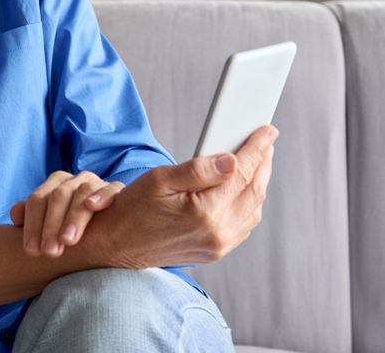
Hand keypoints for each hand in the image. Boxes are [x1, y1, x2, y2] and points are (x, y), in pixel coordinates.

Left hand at [9, 171, 125, 257]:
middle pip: (57, 197)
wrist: (112, 225)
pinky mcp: (118, 190)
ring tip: (68, 240)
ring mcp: (96, 183)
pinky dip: (102, 195)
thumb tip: (15, 216)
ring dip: (74, 217)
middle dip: (51, 225)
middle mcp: (74, 180)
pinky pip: (112, 188)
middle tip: (49, 253)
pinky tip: (93, 206)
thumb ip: (33, 219)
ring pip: (82, 193)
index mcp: (55, 184)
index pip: (38, 200)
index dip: (32, 226)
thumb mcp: (52, 224)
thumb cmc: (73, 227)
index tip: (31, 252)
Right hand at [85, 124, 277, 268]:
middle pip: (254, 192)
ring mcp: (218, 246)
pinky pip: (244, 226)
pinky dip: (248, 204)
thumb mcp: (160, 179)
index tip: (267, 132)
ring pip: (253, 210)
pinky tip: (242, 190)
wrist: (117, 245)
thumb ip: (199, 170)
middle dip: (263, 163)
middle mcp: (217, 233)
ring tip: (255, 162)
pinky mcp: (215, 252)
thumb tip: (232, 160)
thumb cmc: (133, 208)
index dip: (257, 149)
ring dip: (257, 184)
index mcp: (205, 212)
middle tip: (265, 143)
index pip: (242, 173)